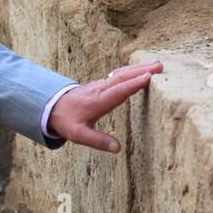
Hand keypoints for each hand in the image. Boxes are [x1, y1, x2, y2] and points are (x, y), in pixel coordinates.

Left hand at [48, 60, 162, 152]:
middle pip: (122, 78)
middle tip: (160, 66)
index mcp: (97, 101)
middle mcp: (100, 90)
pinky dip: (131, 71)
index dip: (133, 84)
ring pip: (121, 74)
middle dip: (141, 71)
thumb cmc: (66, 121)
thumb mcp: (78, 135)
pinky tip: (141, 69)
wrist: (52, 107)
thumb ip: (97, 141)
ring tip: (156, 64)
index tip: (149, 77)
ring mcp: (101, 85)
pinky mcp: (101, 84)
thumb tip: (118, 149)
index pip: (117, 91)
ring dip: (139, 68)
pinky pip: (118, 75)